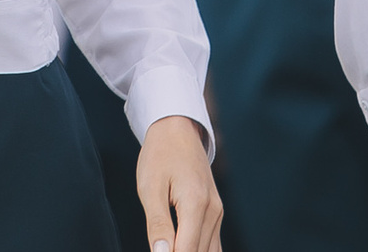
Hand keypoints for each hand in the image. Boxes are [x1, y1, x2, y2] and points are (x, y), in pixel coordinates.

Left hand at [134, 115, 221, 251]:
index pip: (186, 251)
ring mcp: (217, 212)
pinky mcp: (215, 212)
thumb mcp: (150, 187)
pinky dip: (199, 251)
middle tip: (159, 250)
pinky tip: (183, 247)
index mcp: (196, 204)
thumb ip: (157, 225)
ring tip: (168, 249)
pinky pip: (213, 244)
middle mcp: (213, 210)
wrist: (177, 129)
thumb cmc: (160, 154)